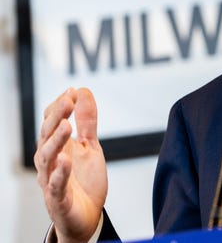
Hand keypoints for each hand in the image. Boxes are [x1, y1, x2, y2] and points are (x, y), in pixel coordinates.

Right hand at [34, 88, 107, 242]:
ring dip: (56, 141)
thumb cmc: (84, 180)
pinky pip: (56, 185)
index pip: (50, 122)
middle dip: (56, 118)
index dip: (59, 106)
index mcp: (57, 147)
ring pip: (47, 158)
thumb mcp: (90, 145)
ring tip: (66, 125)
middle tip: (68, 101)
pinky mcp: (58, 199)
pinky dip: (60, 173)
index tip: (72, 91)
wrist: (87, 216)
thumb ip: (87, 121)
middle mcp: (50, 162)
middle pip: (46, 136)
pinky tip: (65, 160)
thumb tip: (83, 91)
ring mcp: (51, 180)